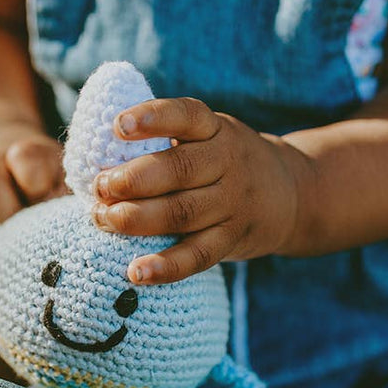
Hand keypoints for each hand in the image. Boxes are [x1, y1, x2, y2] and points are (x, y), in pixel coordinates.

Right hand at [0, 125, 64, 267]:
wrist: (8, 162)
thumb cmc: (49, 180)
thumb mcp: (65, 177)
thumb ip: (70, 196)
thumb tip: (81, 230)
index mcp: (23, 152)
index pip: (25, 158)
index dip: (39, 187)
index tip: (53, 206)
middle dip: (10, 214)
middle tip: (33, 235)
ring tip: (14, 254)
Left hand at [92, 97, 307, 283]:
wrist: (291, 193)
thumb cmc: (224, 161)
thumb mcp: (208, 136)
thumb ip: (166, 139)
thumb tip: (96, 156)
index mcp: (216, 129)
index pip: (187, 116)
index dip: (154, 118)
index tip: (118, 126)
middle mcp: (227, 163)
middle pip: (180, 170)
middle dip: (133, 179)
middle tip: (100, 186)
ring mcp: (232, 204)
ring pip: (183, 213)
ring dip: (137, 218)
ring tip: (103, 219)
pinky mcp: (232, 240)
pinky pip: (198, 255)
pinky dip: (166, 266)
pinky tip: (135, 271)